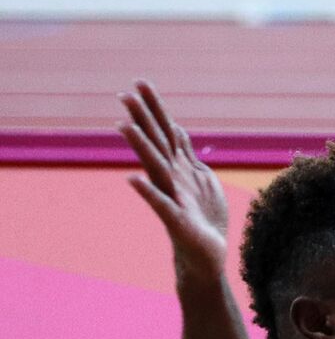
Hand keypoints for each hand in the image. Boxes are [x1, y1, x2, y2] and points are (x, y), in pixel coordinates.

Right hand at [119, 81, 229, 281]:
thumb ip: (188, 155)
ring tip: (124, 126)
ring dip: (141, 147)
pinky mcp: (176, 220)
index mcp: (180, 167)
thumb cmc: (203, 218)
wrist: (207, 256)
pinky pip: (160, 204)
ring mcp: (172, 197)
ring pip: (155, 167)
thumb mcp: (201, 179)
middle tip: (124, 95)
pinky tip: (132, 179)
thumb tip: (178, 129)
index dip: (155, 108)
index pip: (167, 131)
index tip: (140, 82)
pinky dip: (148, 192)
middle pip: (156, 143)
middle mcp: (172, 178)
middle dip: (143, 120)